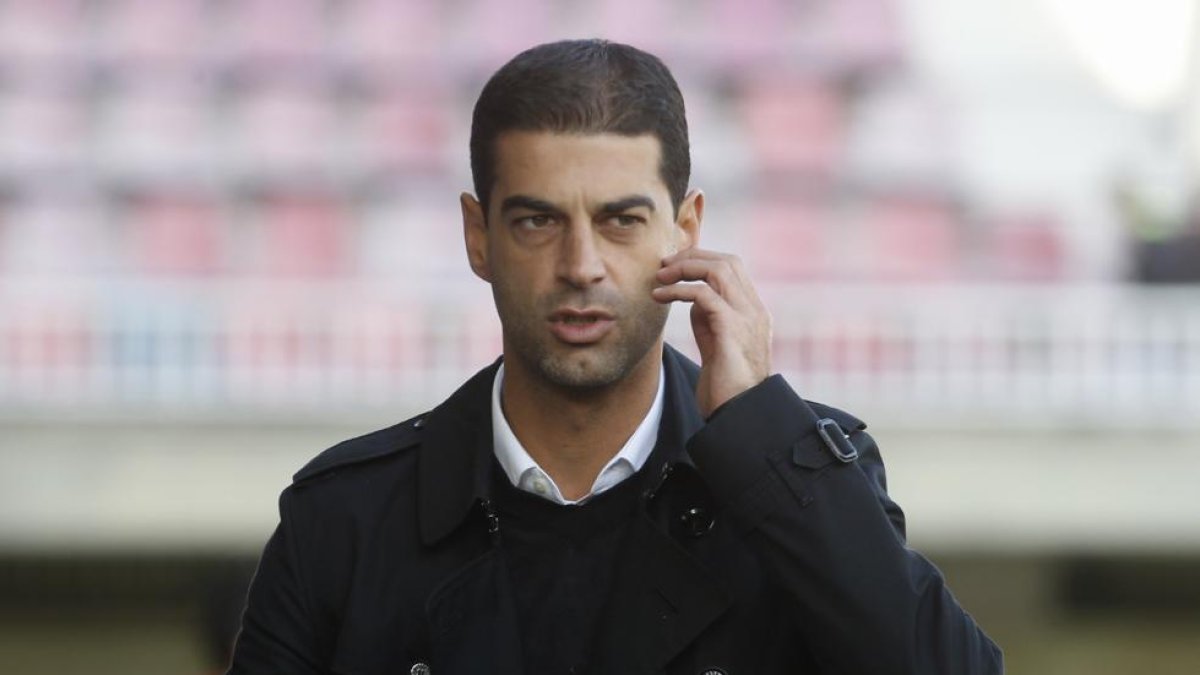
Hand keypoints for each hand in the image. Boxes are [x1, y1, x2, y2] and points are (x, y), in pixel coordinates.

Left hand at [652, 248, 771, 417]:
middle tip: (663, 265)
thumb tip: (693, 296)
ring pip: (718, 270)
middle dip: (692, 256)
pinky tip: (659, 296)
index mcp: (753, 311)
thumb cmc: (725, 386)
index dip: (702, 258)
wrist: (738, 413)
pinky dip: (678, 290)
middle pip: (727, 261)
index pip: (733, 267)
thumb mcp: (717, 343)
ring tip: (659, 276)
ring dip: (684, 268)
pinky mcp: (731, 328)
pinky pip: (703, 294)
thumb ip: (710, 318)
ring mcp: (746, 317)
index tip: (674, 264)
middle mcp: (754, 309)